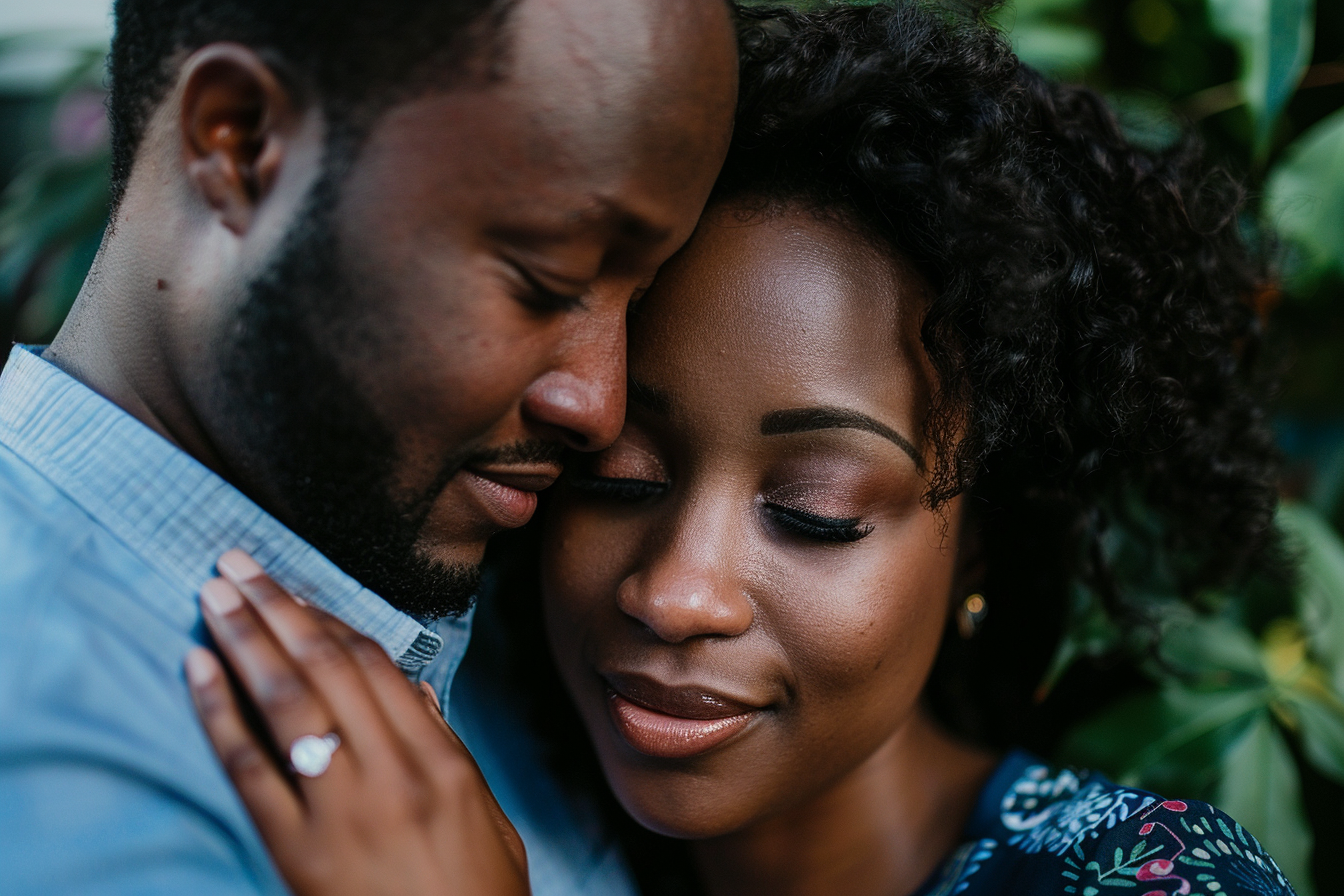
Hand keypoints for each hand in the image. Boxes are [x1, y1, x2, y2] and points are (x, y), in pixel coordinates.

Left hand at [185, 550, 528, 895]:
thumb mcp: (489, 821)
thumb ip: (451, 751)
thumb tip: (417, 692)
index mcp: (441, 763)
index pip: (376, 669)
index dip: (331, 620)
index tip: (297, 587)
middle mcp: (389, 774)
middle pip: (325, 669)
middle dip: (279, 608)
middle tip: (238, 563)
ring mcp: (338, 810)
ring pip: (286, 702)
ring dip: (245, 639)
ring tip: (215, 595)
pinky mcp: (295, 849)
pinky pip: (250, 768)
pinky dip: (220, 713)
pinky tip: (199, 670)